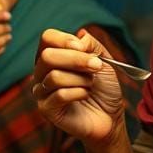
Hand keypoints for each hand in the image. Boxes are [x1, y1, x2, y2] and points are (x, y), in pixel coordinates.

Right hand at [31, 28, 126, 143]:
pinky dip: (79, 93)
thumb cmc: (104, 89)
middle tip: (96, 66)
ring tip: (91, 85)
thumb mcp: (104, 61)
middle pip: (47, 56)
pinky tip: (85, 96)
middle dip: (76, 60)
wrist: (110, 117)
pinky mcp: (46, 109)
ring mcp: (42, 91)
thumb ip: (92, 46)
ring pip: (55, 77)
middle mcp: (42, 72)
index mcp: (54, 56)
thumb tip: (80, 36)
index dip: (64, 39)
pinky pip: (60, 95)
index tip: (82, 47)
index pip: (47, 38)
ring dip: (81, 80)